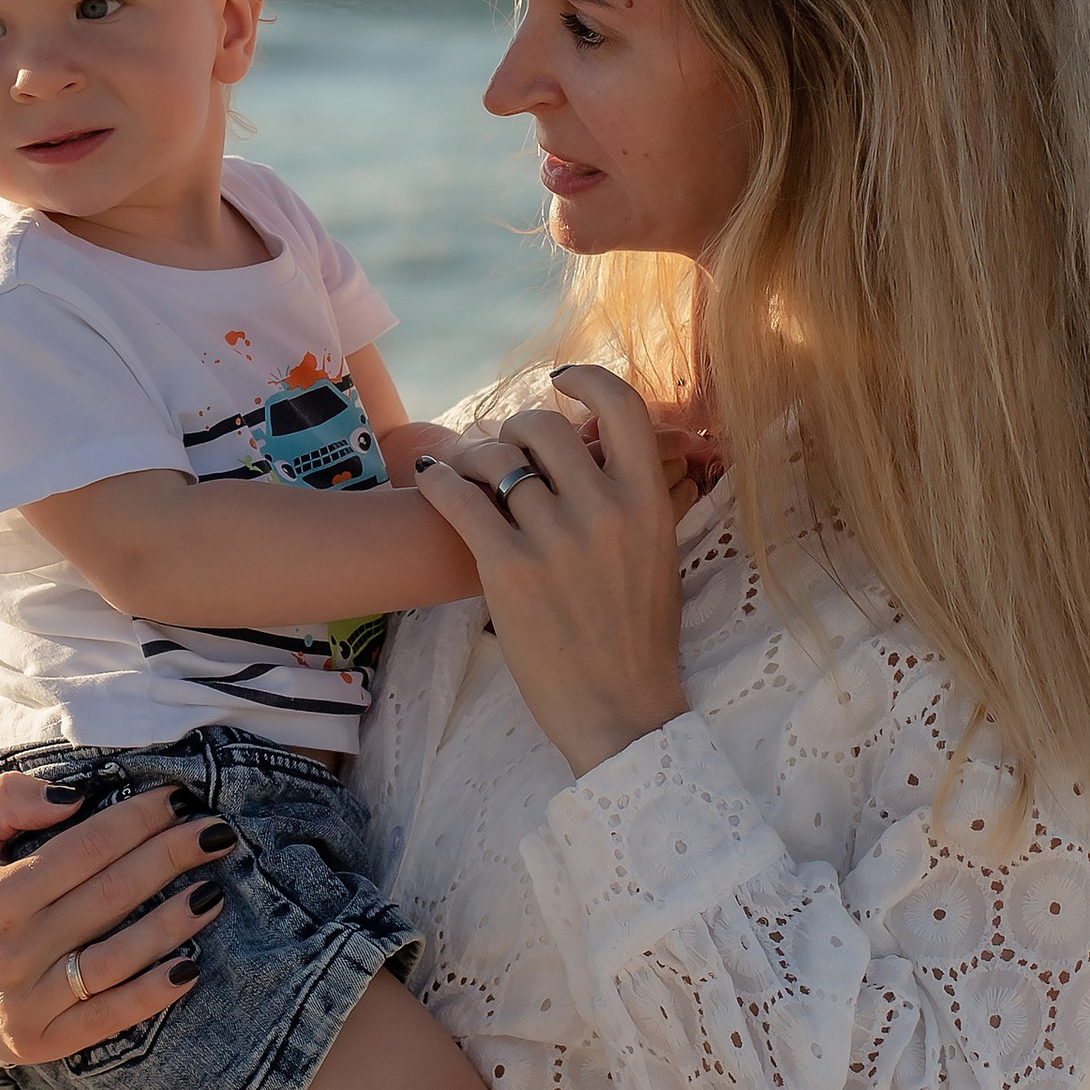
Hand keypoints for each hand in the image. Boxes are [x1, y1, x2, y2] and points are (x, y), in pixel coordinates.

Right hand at [0, 772, 232, 1067]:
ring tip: (212, 892)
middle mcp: (12, 950)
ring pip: (117, 957)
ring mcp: (27, 1002)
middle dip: (170, 858)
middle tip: (214, 833)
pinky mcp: (41, 1041)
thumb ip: (8, 802)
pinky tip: (190, 966)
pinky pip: (109, 1016)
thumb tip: (74, 795)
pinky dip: (153, 993)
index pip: (83, 849)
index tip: (175, 799)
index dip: (135, 821)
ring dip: (173, 922)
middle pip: (110, 895)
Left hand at [413, 368, 692, 776]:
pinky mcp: (508, 570)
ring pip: (497, 460)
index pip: (624, 408)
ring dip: (477, 459)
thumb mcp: (658, 556)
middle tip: (508, 450)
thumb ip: (633, 500)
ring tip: (472, 474)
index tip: (561, 380)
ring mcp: (555, 540)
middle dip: (516, 429)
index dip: (587, 380)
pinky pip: (460, 499)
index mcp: (648, 504)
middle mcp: (604, 512)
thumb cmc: (639, 637)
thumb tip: (598, 450)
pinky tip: (431, 477)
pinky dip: (439, 481)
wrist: (619, 709)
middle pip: (543, 426)